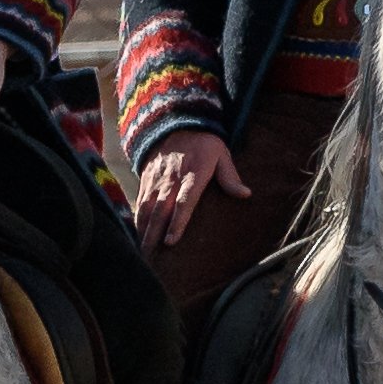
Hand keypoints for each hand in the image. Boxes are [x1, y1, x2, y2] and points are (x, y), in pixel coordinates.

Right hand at [131, 130, 245, 245]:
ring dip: (143, 232)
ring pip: (146, 210)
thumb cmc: (202, 144)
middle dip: (153, 235)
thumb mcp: (221, 154)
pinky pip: (140, 204)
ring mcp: (156, 182)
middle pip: (160, 212)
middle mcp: (170, 181)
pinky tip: (136, 236)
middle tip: (150, 257)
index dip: (177, 222)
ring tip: (141, 252)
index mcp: (192, 176)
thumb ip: (230, 176)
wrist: (173, 125)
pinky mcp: (146, 182)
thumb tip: (246, 194)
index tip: (171, 241)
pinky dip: (137, 221)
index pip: (183, 203)